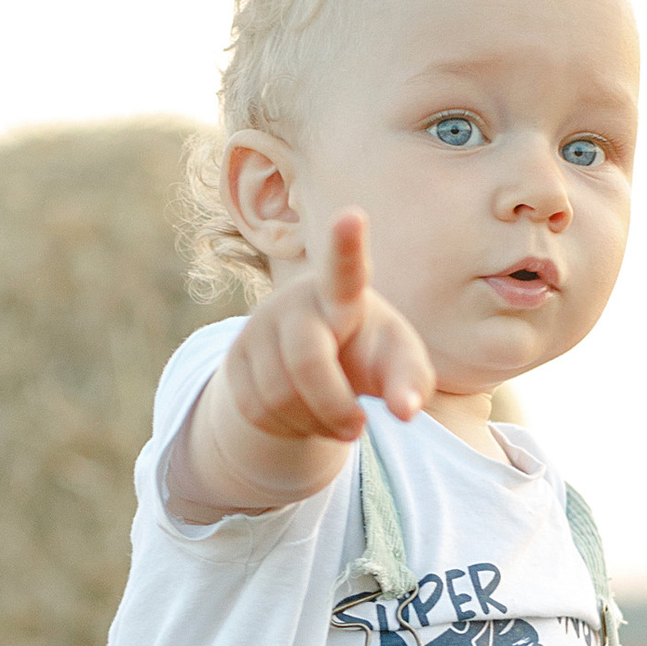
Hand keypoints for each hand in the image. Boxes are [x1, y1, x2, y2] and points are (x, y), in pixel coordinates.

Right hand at [222, 210, 432, 449]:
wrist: (313, 365)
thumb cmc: (370, 354)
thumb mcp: (398, 364)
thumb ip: (412, 382)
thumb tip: (407, 410)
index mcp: (343, 292)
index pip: (345, 268)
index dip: (347, 244)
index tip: (353, 215)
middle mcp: (296, 299)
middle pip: (307, 360)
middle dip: (333, 406)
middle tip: (359, 429)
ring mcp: (259, 326)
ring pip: (278, 393)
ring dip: (313, 423)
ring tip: (333, 420)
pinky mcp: (234, 358)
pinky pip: (255, 409)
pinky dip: (287, 429)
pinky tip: (302, 418)